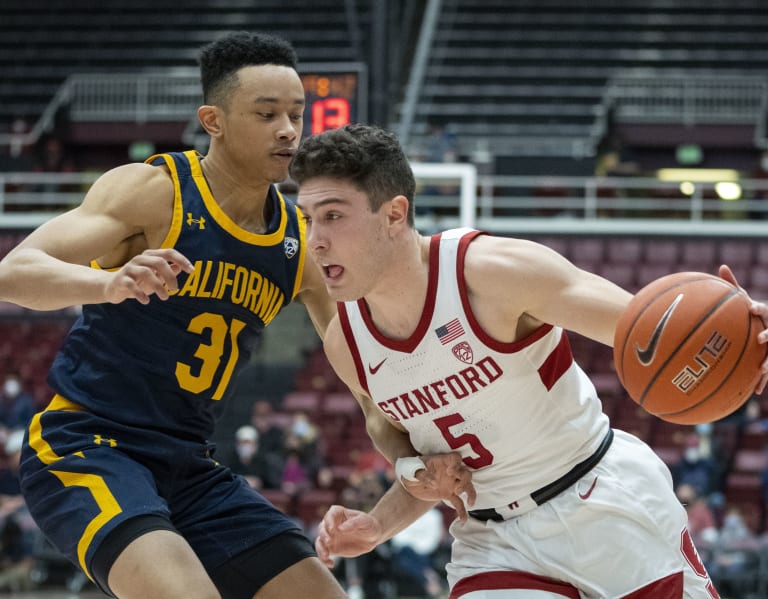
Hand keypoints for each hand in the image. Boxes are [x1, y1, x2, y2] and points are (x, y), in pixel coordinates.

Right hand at [105, 248, 193, 304]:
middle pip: (159, 262)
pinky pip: (131, 285)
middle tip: (175, 289)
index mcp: (150, 256)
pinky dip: (140, 294)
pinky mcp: (120, 280)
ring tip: (165, 297)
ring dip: (158, 286)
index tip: (191, 271)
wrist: (112, 288)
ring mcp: (129, 268)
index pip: (168, 252)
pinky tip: (146, 301)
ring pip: (146, 273)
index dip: (181, 260)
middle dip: (170, 276)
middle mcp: (139, 259)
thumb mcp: (156, 277)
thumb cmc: (138, 282)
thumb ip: (168, 271)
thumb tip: (181, 267)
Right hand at [314, 505, 382, 566]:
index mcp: (339, 513)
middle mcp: (332, 524)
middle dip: (323, 535)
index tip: (332, 528)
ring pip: (319, 541)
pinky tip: (330, 564)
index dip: (329, 521)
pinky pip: (323, 553)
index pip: (330, 514)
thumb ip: (353, 523)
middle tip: (329, 541)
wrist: (373, 536)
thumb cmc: (369, 524)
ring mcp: (331, 536)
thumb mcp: (364, 521)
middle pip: (322, 527)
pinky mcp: (332, 548)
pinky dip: (324, 559)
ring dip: (320, 549)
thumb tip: (340, 529)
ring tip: (326, 556)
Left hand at [401, 452, 475, 521]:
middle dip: (465, 481)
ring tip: (469, 503)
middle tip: (457, 489)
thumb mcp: (412, 470)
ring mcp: (450, 483)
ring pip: (467, 486)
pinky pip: (458, 502)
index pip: (455, 458)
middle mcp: (449, 471)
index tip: (450, 471)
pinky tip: (463, 520)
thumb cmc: (410, 469)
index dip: (456, 463)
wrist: (408, 480)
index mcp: (441, 461)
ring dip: (470, 493)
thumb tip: (435, 483)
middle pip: (465, 472)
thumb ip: (423, 475)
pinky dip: (462, 511)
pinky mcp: (448, 494)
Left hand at [719, 264, 767, 392]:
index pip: (764, 309)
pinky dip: (761, 381)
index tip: (752, 307)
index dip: (759, 307)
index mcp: (765, 314)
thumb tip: (722, 265)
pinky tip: (754, 392)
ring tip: (764, 369)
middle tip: (762, 339)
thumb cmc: (752, 311)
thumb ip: (734, 284)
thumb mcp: (744, 297)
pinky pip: (767, 371)